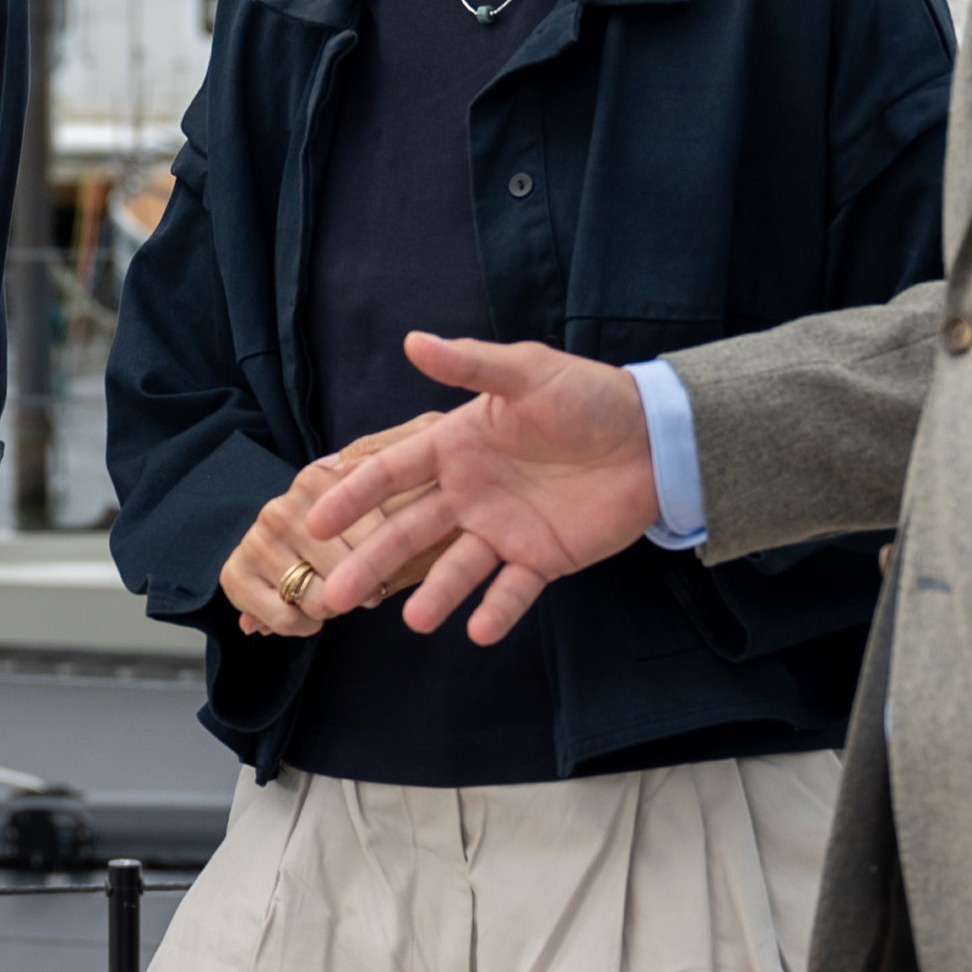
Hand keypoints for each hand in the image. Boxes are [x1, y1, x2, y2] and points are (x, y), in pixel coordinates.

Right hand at [216, 419, 446, 636]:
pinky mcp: (233, 574)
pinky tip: (302, 614)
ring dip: (328, 611)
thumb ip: (379, 514)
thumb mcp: (363, 515)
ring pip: (317, 600)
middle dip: (356, 591)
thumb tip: (364, 497)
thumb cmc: (333, 533)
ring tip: (324, 598)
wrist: (274, 542)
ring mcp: (256, 540)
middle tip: (349, 589)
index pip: (374, 535)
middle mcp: (281, 507)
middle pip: (347, 573)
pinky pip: (286, 619)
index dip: (385, 563)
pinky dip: (302, 627)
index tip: (383, 571)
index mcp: (315, 481)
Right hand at [306, 333, 660, 643]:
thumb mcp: (528, 372)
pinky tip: (480, 630)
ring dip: (434, 594)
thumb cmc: (588, 397)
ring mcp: (503, 529)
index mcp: (457, 447)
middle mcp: (470, 493)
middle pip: (409, 531)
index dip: (353, 496)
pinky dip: (498, 610)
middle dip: (372, 561)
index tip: (316, 521)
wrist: (655, 438)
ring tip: (414, 621)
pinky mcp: (543, 558)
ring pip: (456, 568)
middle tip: (334, 596)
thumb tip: (413, 341)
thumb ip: (472, 365)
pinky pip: (513, 590)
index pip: (392, 474)